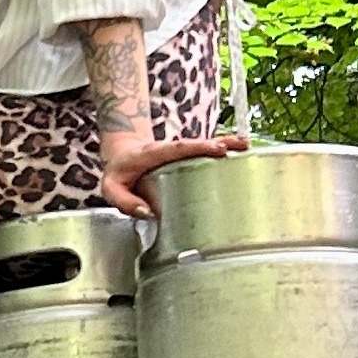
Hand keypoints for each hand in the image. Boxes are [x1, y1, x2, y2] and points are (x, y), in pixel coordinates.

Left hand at [99, 126, 249, 219]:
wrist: (122, 154)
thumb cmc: (119, 173)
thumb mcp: (111, 188)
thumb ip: (124, 201)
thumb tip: (148, 213)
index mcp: (153, 153)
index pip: (177, 148)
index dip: (198, 148)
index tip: (216, 150)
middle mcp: (170, 150)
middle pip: (196, 144)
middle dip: (218, 144)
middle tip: (238, 147)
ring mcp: (180, 152)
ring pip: (205, 145)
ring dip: (226, 144)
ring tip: (246, 145)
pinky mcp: (187, 157)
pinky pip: (206, 152)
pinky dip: (224, 151)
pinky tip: (242, 153)